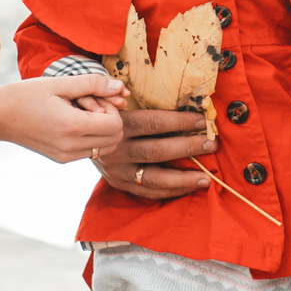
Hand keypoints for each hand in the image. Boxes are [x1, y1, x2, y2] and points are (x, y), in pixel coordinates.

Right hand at [0, 74, 125, 161]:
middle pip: (115, 138)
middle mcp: (71, 147)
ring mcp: (66, 156)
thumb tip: (120, 87)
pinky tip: (71, 121)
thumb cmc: (27, 95)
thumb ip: (94, 84)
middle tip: (85, 103)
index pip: (116, 125)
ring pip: (105, 147)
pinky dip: (89, 136)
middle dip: (108, 118)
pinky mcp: (62, 159)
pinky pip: (91, 151)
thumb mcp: (60, 83)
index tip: (90, 96)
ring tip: (78, 112)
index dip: (110, 107)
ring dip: (100, 129)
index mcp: (71, 127)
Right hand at [93, 108, 215, 201]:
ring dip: (183, 179)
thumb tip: (185, 98)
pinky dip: (170, 191)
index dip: (180, 121)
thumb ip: (140, 99)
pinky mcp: (117, 183)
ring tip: (207, 178)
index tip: (203, 120)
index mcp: (118, 123)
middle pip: (157, 150)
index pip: (154, 122)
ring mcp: (116, 170)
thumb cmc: (107, 113)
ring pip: (154, 178)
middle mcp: (116, 148)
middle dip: (187, 147)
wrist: (78, 135)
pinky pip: (147, 192)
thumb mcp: (115, 101)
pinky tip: (189, 187)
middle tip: (212, 145)